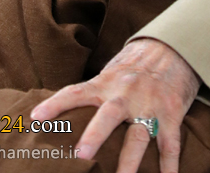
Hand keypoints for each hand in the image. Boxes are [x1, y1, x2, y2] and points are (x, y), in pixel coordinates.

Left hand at [31, 38, 199, 172]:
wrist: (173, 48)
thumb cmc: (135, 66)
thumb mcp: (112, 72)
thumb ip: (93, 92)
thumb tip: (63, 113)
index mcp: (108, 82)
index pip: (77, 92)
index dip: (56, 104)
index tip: (36, 117)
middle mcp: (128, 93)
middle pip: (109, 115)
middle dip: (95, 135)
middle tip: (81, 154)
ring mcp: (150, 105)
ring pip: (139, 135)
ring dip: (130, 160)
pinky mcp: (171, 114)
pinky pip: (170, 144)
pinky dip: (169, 166)